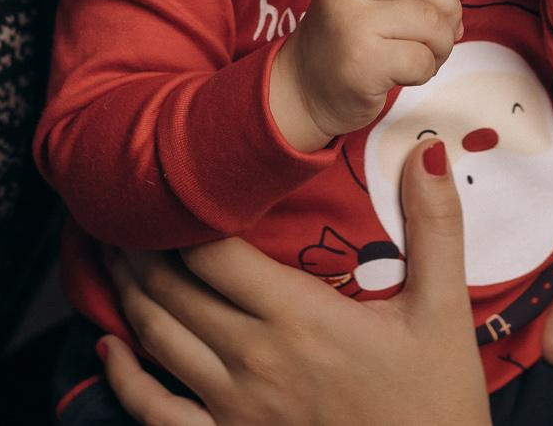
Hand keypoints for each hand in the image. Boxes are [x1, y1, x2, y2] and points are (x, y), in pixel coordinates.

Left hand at [102, 139, 490, 425]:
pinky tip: (108, 346)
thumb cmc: (436, 406)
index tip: (170, 179)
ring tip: (115, 253)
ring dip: (128, 291)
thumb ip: (436, 228)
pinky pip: (155, 412)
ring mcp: (233, 407)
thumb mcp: (444, 313)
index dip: (182, 212)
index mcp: (299, 317)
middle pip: (173, 287)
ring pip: (157, 337)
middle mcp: (253, 359)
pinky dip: (122, 377)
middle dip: (142, 243)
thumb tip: (431, 152)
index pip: (213, 250)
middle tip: (127, 207)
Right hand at [268, 0, 461, 151]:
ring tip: (425, 58)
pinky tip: (407, 77)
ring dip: (441, 47)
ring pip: (432, 24)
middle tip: (438, 40)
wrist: (302, 92)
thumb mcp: (363, 3)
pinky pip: (422, 60)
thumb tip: (457, 15)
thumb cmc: (344, 48)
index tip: (438, 3)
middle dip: (449, 18)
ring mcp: (355, 24)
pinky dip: (425, 72)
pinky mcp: (364, 62)